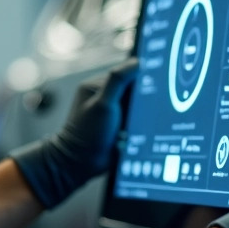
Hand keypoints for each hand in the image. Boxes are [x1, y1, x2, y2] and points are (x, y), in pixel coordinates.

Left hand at [10, 58, 138, 208]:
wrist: (80, 165)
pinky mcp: (118, 127)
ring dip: (138, 116)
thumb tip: (136, 62)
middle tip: (134, 113)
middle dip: (139, 101)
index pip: (124, 73)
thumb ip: (118, 80)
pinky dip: (137, 127)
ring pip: (136, 107)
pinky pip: (135, 122)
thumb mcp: (103, 103)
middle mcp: (104, 97)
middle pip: (133, 90)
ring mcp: (111, 113)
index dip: (138, 78)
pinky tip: (132, 134)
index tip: (148, 85)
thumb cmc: (86, 134)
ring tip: (129, 127)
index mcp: (96, 86)